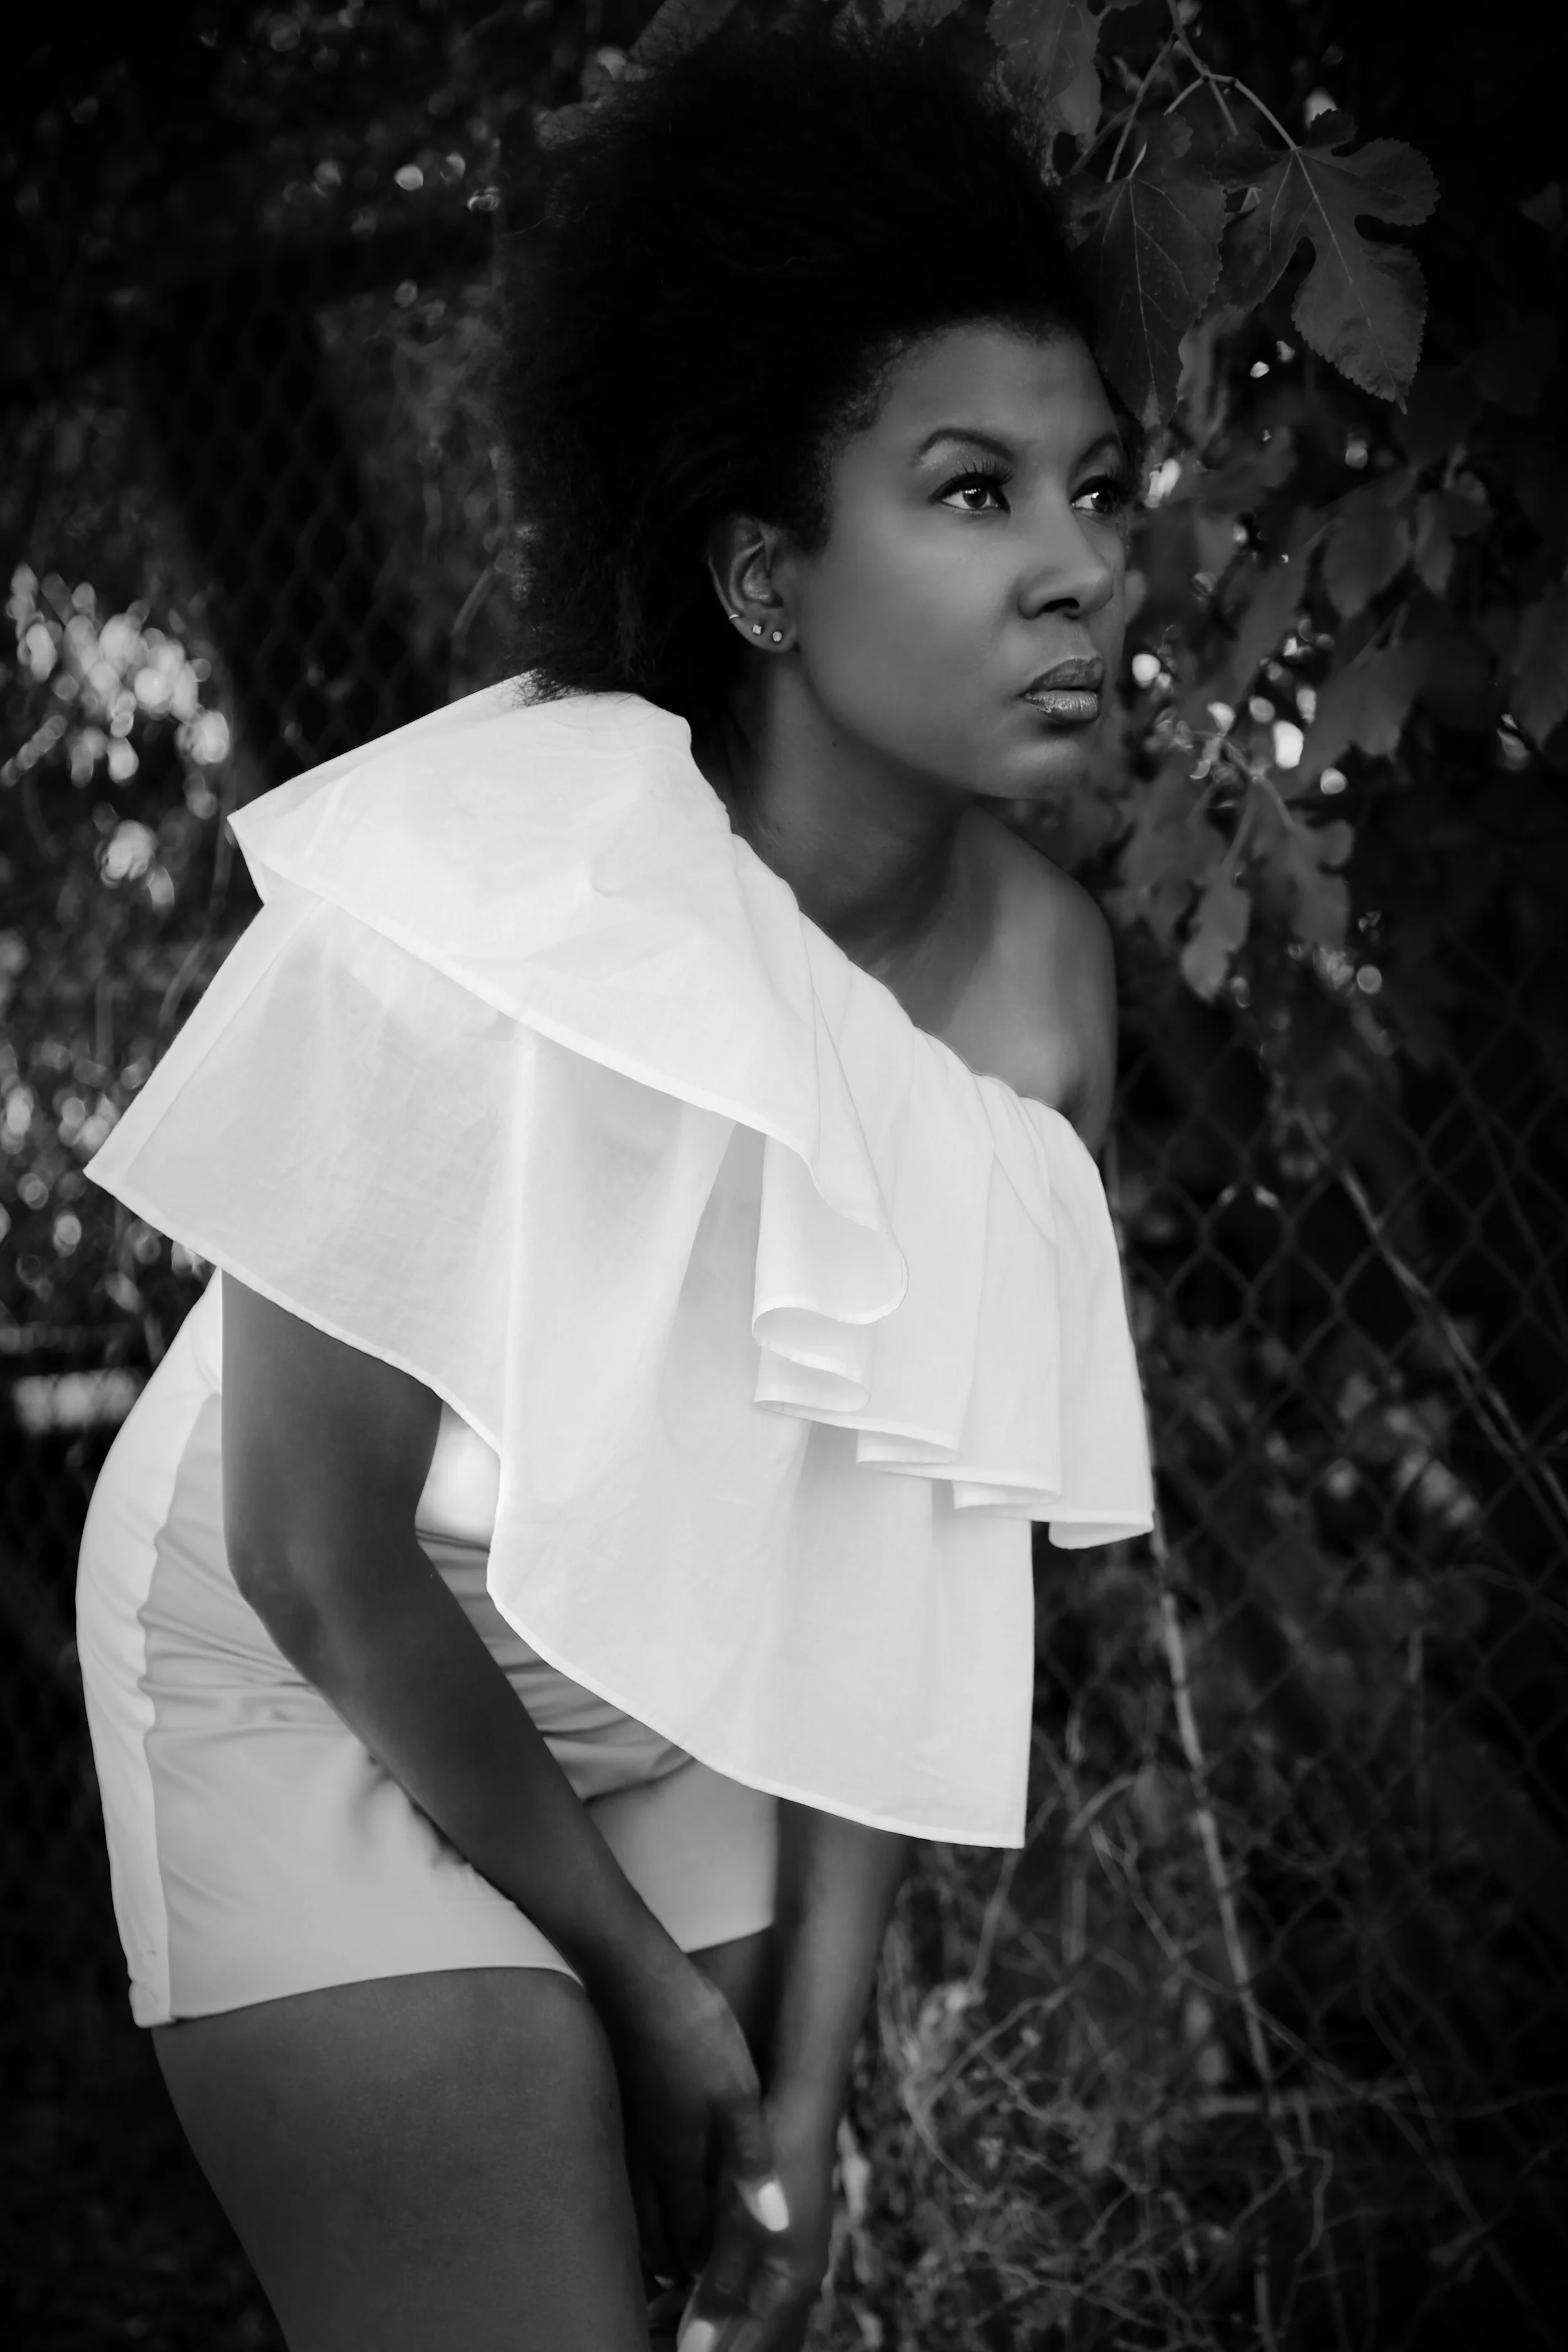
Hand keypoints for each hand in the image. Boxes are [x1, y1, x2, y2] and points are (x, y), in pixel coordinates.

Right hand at [600, 1941, 785, 2279]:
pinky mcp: (617, 2098)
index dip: (702, 2262)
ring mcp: (626, 2126)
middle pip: (653, 2224)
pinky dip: (631, 2190)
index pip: (689, 2230)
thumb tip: (775, 2224)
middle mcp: (646, 2152)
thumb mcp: (738, 2094)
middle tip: (682, 2280)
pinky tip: (640, 2176)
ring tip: (659, 2246)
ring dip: (647, 2229)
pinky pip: (621, 2165)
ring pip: (632, 2198)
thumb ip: (752, 2162)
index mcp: (679, 2157)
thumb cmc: (693, 2032)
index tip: (710, 2286)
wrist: (635, 1977)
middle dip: (669, 2256)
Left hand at [675, 2099, 836, 2351]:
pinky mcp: (776, 2237)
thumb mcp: (740, 2227)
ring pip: (750, 2317)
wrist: (798, 2103)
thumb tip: (694, 2349)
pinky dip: (716, 2300)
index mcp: (792, 2288)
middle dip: (712, 2347)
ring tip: (658, 2319)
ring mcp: (789, 2259)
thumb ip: (720, 2289)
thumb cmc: (770, 2163)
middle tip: (656, 2338)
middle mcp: (796, 2282)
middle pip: (754, 2340)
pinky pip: (749, 2291)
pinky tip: (681, 2289)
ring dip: (711, 2325)